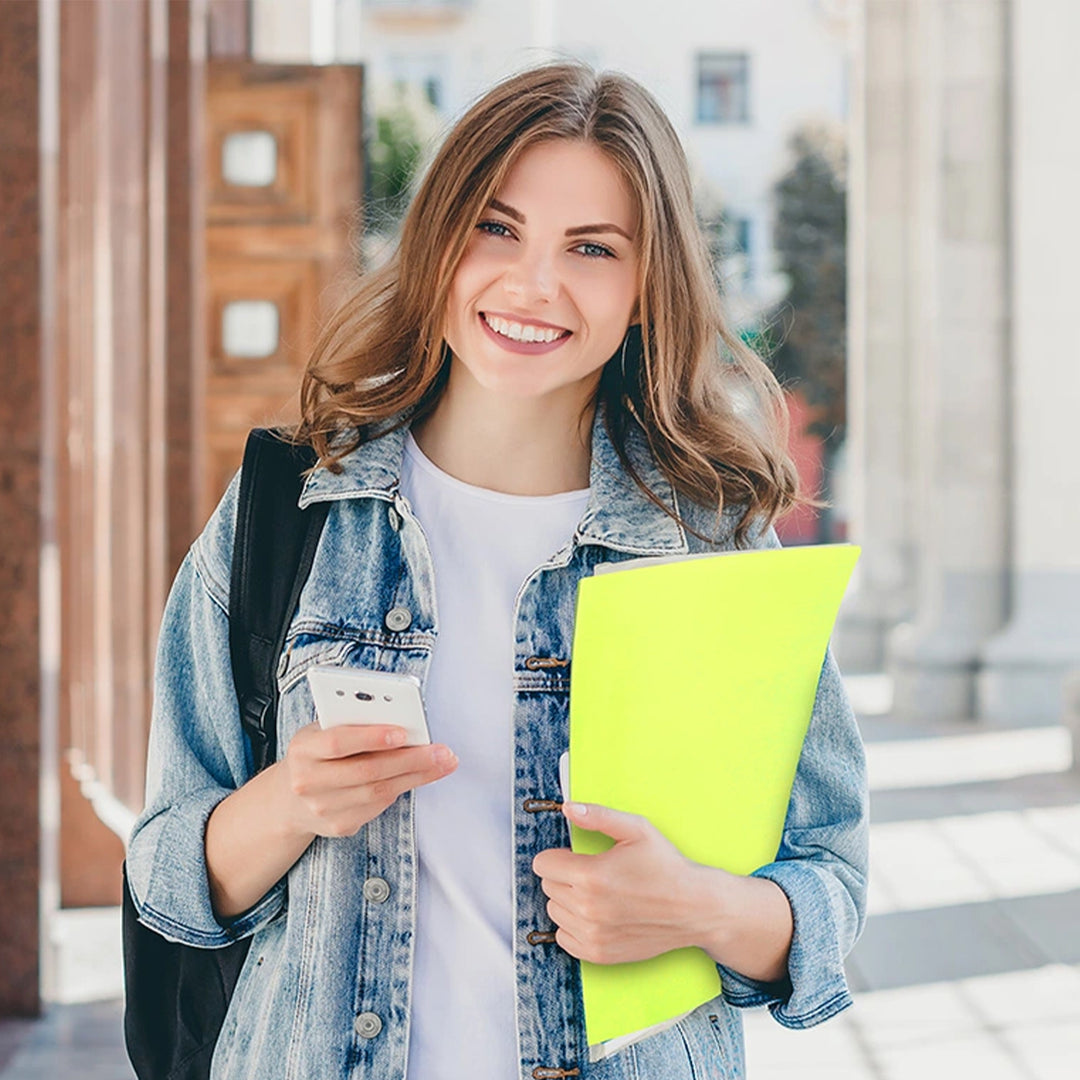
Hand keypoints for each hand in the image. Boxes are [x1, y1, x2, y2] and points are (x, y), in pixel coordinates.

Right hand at [280, 722, 456, 838]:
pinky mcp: (338, 826)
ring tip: (443, 763)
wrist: (288, 799)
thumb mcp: (322, 731)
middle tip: (442, 751)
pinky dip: (402, 790)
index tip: (403, 731)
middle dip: (410, 760)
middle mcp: (308, 782)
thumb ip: (352, 723)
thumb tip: (402, 720)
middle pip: (367, 771)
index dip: (371, 737)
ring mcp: (322, 808)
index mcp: (303, 749)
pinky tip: (419, 777)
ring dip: (417, 777)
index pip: (337, 742)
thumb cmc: (317, 753)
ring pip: (378, 792)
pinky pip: (377, 807)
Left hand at [531, 802, 729, 964]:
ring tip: (597, 893)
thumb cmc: (667, 867)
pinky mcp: (599, 954)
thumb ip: (598, 816)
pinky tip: (596, 914)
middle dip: (564, 875)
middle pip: (548, 886)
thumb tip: (569, 808)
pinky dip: (573, 925)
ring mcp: (593, 934)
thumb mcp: (637, 829)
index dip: (558, 856)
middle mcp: (588, 909)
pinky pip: (564, 938)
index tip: (575, 856)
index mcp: (591, 876)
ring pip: (554, 911)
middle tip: (593, 872)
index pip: (543, 865)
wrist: (694, 908)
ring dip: (568, 900)